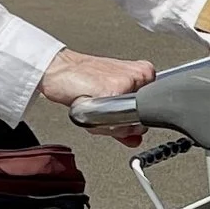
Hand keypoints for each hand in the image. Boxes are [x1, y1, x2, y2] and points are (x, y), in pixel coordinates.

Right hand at [38, 47, 154, 146]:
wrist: (59, 69)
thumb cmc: (83, 80)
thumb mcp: (110, 99)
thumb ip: (126, 121)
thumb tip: (135, 139)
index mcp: (144, 74)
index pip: (149, 113)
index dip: (130, 121)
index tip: (115, 111)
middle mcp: (141, 76)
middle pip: (141, 121)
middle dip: (121, 126)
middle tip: (103, 109)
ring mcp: (129, 83)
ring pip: (129, 125)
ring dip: (109, 126)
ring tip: (94, 106)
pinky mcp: (115, 90)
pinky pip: (115, 124)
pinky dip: (100, 125)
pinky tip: (89, 106)